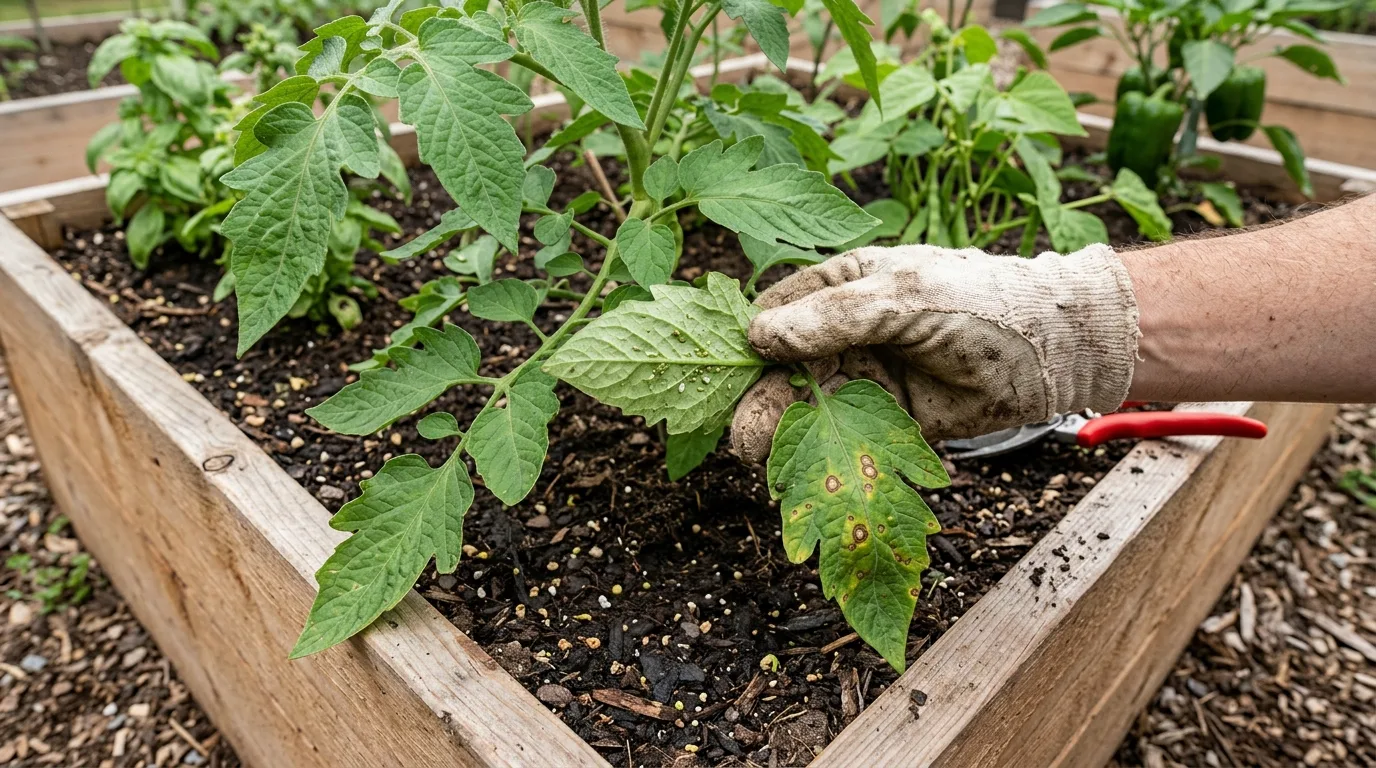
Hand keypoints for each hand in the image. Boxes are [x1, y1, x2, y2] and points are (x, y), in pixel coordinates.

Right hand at [730, 244, 1140, 463]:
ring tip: (756, 453)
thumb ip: (831, 317)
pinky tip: (796, 466)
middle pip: (783, 366)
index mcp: (841, 287)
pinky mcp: (886, 421)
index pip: (775, 311)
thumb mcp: (900, 297)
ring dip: (781, 428)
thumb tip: (758, 336)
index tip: (721, 368)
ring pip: (807, 405)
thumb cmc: (977, 301)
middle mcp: (844, 333)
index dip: (747, 339)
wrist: (1051, 350)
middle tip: (738, 430)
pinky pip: (843, 437)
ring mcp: (864, 377)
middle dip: (758, 395)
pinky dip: (819, 452)